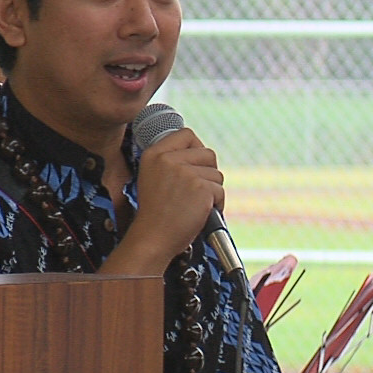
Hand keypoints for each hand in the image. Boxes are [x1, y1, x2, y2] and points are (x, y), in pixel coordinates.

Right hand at [131, 127, 224, 264]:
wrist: (153, 238)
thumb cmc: (155, 214)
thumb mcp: (152, 177)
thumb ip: (170, 161)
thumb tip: (198, 151)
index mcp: (154, 154)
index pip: (186, 134)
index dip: (196, 148)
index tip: (195, 165)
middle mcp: (169, 159)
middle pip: (207, 153)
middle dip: (208, 172)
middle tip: (196, 190)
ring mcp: (186, 173)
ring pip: (216, 174)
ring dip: (212, 191)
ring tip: (195, 205)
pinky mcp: (201, 188)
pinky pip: (220, 191)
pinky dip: (217, 204)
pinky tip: (201, 213)